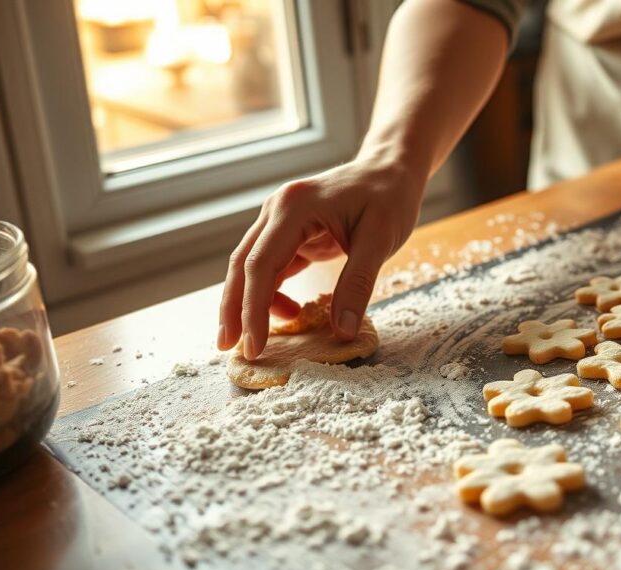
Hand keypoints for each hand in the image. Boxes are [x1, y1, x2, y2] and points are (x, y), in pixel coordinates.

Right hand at [217, 152, 426, 358]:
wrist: (392, 168)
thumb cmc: (389, 197)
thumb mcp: (381, 240)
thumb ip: (358, 284)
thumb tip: (343, 330)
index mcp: (294, 208)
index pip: (261, 265)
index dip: (253, 309)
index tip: (254, 346)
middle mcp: (277, 210)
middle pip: (243, 265)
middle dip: (233, 310)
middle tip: (228, 349)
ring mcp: (280, 219)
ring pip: (251, 266)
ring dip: (247, 303)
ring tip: (253, 340)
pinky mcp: (290, 231)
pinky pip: (271, 265)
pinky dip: (271, 292)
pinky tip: (288, 312)